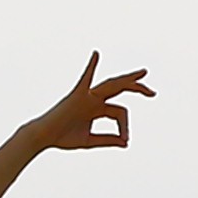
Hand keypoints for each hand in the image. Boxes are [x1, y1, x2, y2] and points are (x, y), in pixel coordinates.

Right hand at [25, 56, 150, 155]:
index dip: (125, 126)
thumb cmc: (63, 138)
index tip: (126, 140)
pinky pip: (85, 78)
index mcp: (97, 109)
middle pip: (120, 89)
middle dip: (138, 89)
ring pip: (111, 84)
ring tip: (143, 74)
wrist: (43, 137)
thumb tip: (126, 142)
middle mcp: (94, 99)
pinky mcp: (76, 95)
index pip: (120, 113)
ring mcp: (86, 96)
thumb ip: (107, 140)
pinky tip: (96, 54)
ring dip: (128, 79)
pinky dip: (90, 66)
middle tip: (153, 93)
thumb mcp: (89, 140)